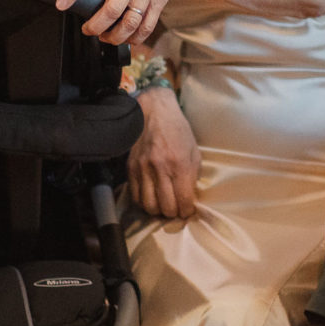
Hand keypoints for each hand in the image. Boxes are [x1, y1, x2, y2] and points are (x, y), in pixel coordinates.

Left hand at [57, 0, 215, 46]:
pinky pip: (146, 26)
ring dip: (115, 37)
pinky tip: (128, 39)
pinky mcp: (158, 2)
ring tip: (107, 37)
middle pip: (111, 11)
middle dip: (96, 27)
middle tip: (88, 30)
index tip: (61, 4)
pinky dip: (135, 38)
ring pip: (129, 23)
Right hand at [128, 86, 201, 218]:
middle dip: (174, 213)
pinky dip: (144, 203)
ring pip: (149, 206)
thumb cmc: (178, 131)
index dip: (187, 212)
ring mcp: (143, 169)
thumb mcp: (194, 151)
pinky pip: (135, 196)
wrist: (154, 112)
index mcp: (180, 164)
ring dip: (158, 211)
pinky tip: (151, 198)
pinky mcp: (131, 168)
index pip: (184, 201)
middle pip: (165, 208)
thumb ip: (192, 176)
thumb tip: (190, 198)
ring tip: (164, 206)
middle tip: (177, 210)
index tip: (188, 211)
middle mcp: (160, 169)